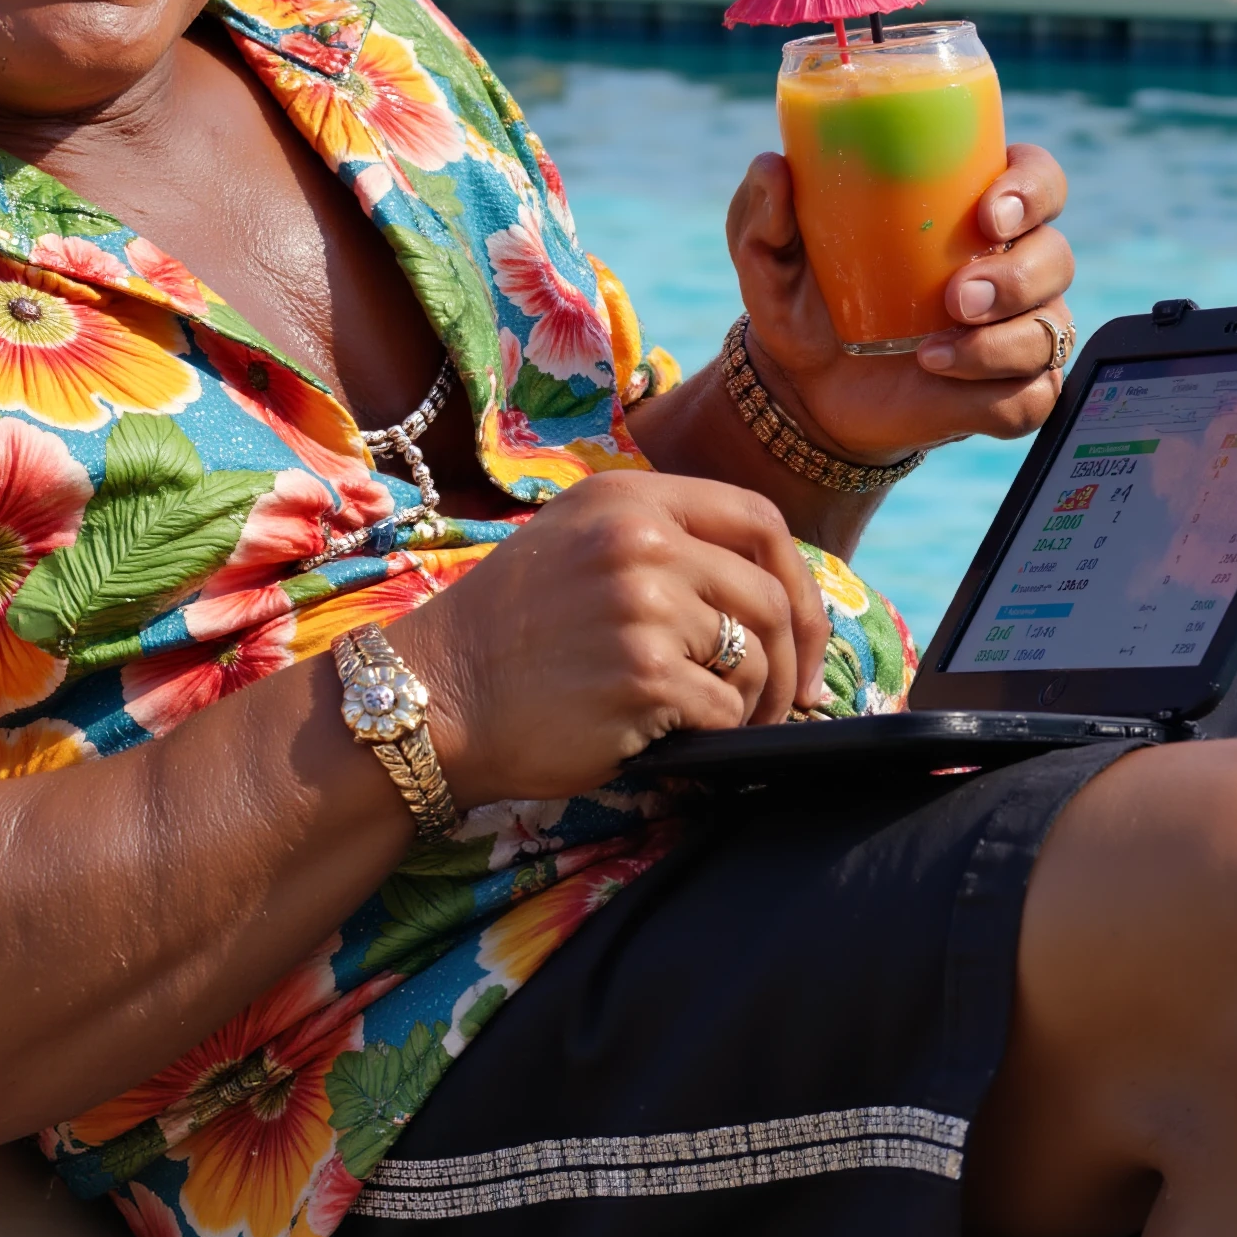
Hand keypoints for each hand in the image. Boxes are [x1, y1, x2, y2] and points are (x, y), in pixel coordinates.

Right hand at [400, 472, 829, 806]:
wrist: (434, 693)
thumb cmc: (509, 632)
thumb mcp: (576, 542)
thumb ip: (659, 540)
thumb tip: (764, 589)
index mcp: (628, 498)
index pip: (758, 520)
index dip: (798, 580)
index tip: (802, 629)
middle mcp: (641, 540)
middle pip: (770, 596)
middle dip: (792, 659)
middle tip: (785, 701)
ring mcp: (644, 606)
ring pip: (754, 659)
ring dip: (750, 703)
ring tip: (715, 721)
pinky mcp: (643, 677)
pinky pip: (723, 711)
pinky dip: (715, 735)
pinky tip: (675, 738)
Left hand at [727, 141, 1074, 463]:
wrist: (803, 386)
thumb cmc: (801, 297)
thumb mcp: (769, 253)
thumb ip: (764, 210)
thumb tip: (772, 167)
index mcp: (968, 208)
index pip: (1038, 179)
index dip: (1032, 188)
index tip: (990, 211)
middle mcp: (1007, 264)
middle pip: (1055, 256)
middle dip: (1017, 276)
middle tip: (956, 296)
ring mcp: (1016, 330)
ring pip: (1051, 328)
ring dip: (1001, 341)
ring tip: (933, 351)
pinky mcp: (1010, 392)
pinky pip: (1034, 395)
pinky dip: (993, 390)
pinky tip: (940, 377)